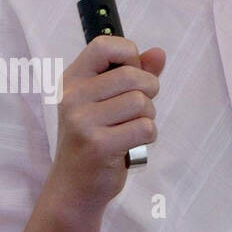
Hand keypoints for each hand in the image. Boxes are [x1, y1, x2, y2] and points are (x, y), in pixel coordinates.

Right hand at [48, 38, 163, 209]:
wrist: (75, 186)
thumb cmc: (96, 136)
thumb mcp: (110, 99)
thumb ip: (136, 72)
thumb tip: (158, 53)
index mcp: (73, 80)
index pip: (104, 45)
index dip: (129, 55)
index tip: (130, 73)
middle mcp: (72, 97)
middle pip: (133, 75)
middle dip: (148, 91)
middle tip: (135, 109)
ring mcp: (82, 121)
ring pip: (142, 102)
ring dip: (147, 116)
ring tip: (128, 128)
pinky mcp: (97, 145)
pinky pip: (145, 127)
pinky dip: (147, 136)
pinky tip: (129, 144)